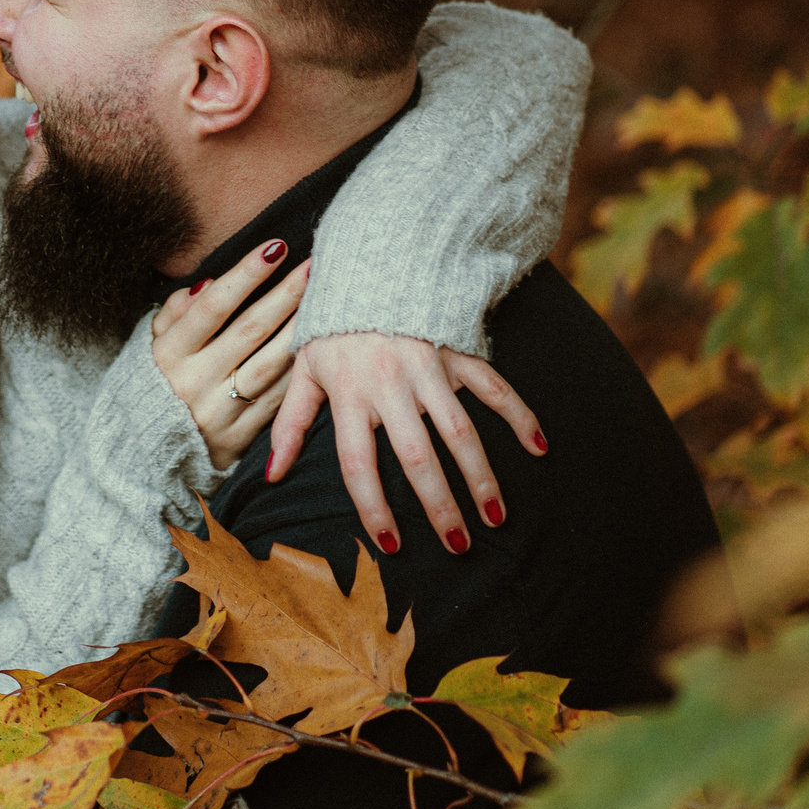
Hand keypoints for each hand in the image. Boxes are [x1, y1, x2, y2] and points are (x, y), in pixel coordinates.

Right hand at [151, 239, 310, 468]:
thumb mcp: (150, 344)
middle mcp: (193, 381)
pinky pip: (274, 401)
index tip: (275, 247)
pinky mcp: (236, 439)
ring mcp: (217, 412)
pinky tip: (315, 350)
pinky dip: (296, 374)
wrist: (143, 452)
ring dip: (299, 331)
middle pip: (250, 330)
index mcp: (169, 353)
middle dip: (285, 294)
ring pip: (269, 365)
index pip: (213, 304)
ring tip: (325, 304)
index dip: (246, 273)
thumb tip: (208, 284)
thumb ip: (175, 312)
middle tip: (314, 266)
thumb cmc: (155, 383)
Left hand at [268, 336, 545, 554]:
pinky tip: (539, 448)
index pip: (358, 463)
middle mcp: (390, 385)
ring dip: (481, 477)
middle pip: (417, 456)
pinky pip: (494, 388)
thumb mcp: (303, 370)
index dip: (373, 506)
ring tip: (495, 518)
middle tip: (457, 547)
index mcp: (349, 394)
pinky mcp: (458, 351)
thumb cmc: (333, 325)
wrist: (371, 260)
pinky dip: (520, 416)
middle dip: (439, 506)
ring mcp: (429, 368)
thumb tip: (269, 476)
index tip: (391, 544)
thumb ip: (288, 424)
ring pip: (460, 431)